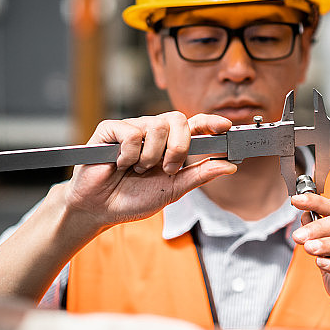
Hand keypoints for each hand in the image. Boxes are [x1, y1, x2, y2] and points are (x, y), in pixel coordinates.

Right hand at [65, 112, 236, 230]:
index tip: (226, 126)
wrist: (100, 210)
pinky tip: (119, 164)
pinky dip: (129, 155)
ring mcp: (132, 127)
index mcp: (170, 143)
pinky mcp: (110, 129)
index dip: (211, 120)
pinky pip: (131, 133)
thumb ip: (200, 175)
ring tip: (138, 170)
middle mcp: (153, 131)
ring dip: (150, 157)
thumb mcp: (173, 189)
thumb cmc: (133, 198)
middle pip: (178, 119)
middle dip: (179, 147)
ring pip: (156, 126)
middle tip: (167, 169)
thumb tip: (230, 166)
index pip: (194, 124)